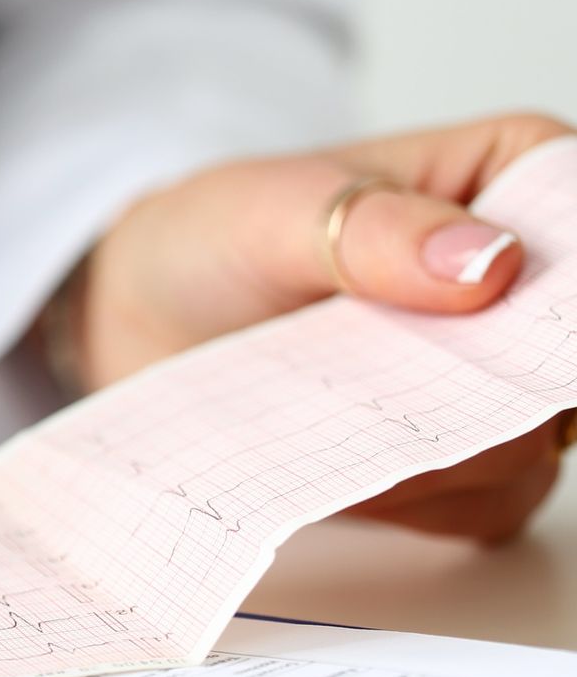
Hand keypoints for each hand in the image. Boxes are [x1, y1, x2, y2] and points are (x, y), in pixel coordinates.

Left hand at [73, 113, 574, 542]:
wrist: (141, 318)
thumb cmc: (214, 237)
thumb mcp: (272, 210)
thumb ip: (376, 232)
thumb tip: (490, 265)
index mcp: (517, 176)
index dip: (562, 294)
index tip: (494, 323)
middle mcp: (533, 286)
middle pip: (571, 355)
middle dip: (499, 380)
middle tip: (395, 377)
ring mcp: (504, 383)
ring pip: (538, 439)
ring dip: (444, 443)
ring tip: (335, 407)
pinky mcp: (462, 464)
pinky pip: (480, 500)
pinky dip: (410, 492)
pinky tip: (335, 456)